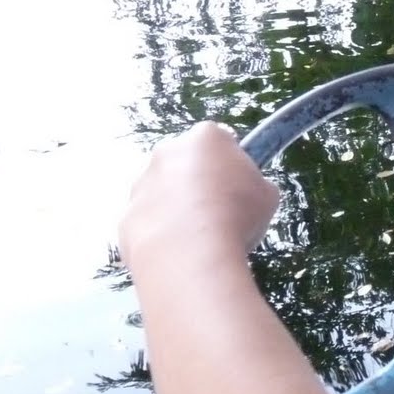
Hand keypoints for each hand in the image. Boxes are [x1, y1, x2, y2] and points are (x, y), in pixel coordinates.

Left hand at [119, 121, 280, 270]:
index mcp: (205, 138)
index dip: (231, 161)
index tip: (239, 183)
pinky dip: (161, 233)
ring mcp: (142, 185)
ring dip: (177, 207)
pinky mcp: (127, 216)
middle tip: (220, 209)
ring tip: (200, 236)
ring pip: (163, 191)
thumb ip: (253, 184)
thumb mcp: (267, 195)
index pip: (220, 138)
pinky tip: (179, 250)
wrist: (190, 255)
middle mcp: (167, 153)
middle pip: (186, 161)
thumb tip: (245, 192)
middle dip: (199, 180)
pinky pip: (148, 221)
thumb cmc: (236, 215)